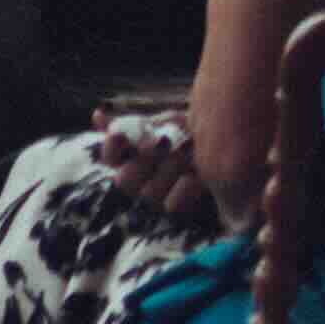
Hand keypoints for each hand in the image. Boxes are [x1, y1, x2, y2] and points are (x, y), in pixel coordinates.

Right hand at [85, 106, 204, 226]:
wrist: (228, 143)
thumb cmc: (194, 133)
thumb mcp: (166, 121)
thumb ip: (134, 124)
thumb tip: (96, 116)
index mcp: (133, 156)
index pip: (110, 158)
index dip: (112, 149)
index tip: (120, 135)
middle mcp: (142, 180)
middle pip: (125, 181)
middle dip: (145, 162)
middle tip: (164, 144)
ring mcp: (160, 195)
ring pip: (149, 194)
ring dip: (169, 170)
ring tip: (189, 151)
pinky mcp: (180, 207)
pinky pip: (172, 205)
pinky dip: (184, 189)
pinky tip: (195, 175)